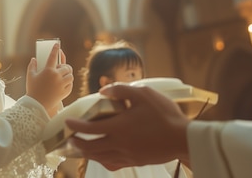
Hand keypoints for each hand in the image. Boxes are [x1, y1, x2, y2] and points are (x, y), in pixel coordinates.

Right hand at [26, 43, 72, 115]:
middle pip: (66, 67)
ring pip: (70, 76)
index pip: (53, 56)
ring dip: (68, 75)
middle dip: (64, 67)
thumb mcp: (30, 76)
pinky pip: (70, 85)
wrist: (36, 105)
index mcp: (48, 70)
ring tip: (64, 76)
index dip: (55, 49)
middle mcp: (56, 76)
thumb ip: (32, 66)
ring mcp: (61, 84)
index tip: (57, 45)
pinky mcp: (65, 92)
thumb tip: (34, 59)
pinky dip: (68, 83)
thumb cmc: (32, 90)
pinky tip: (63, 84)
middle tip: (62, 68)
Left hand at [65, 83, 189, 170]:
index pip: (89, 129)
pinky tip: (102, 156)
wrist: (184, 139)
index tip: (67, 122)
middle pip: (91, 148)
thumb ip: (121, 90)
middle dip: (77, 143)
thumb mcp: (143, 94)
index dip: (75, 126)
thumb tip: (103, 90)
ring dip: (88, 153)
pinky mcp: (135, 161)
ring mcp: (127, 155)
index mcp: (119, 127)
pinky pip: (113, 163)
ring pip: (100, 157)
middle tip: (69, 138)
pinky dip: (103, 160)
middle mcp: (119, 143)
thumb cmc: (165, 114)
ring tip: (81, 148)